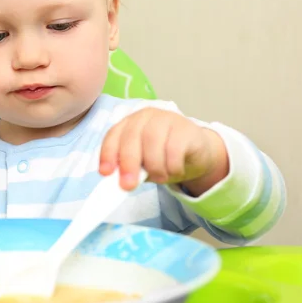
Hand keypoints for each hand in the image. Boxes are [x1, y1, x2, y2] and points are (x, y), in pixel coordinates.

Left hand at [99, 108, 228, 193]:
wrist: (196, 153)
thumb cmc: (164, 157)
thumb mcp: (143, 165)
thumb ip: (130, 169)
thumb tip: (119, 181)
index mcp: (129, 124)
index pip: (113, 136)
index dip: (107, 154)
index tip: (105, 173)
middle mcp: (145, 117)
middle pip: (132, 138)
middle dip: (128, 164)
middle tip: (128, 185)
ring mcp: (166, 119)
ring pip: (153, 144)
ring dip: (155, 167)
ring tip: (161, 177)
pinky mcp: (186, 128)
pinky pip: (174, 149)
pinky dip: (172, 166)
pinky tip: (176, 170)